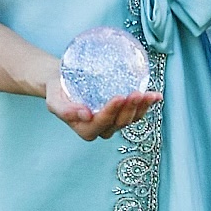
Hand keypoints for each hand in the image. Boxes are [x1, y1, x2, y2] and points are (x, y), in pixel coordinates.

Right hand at [45, 71, 160, 141]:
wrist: (63, 81)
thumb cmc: (58, 91)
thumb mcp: (54, 100)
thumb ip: (65, 110)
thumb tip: (85, 114)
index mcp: (85, 129)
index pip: (101, 123)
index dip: (111, 112)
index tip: (119, 96)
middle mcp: (102, 128)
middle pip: (120, 123)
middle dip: (130, 109)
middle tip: (135, 93)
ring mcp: (115, 121)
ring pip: (132, 119)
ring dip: (142, 108)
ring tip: (148, 94)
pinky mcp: (123, 112)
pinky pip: (138, 111)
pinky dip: (148, 104)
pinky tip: (157, 96)